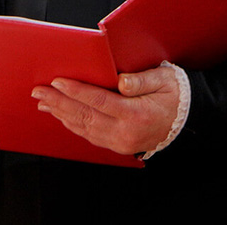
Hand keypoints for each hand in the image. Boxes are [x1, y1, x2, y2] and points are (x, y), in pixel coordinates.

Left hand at [31, 65, 180, 154]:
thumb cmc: (175, 95)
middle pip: (85, 116)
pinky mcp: (118, 146)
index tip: (57, 82)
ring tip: (44, 102)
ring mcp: (120, 142)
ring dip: (61, 114)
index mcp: (136, 114)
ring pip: (84, 128)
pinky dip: (73, 124)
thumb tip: (120, 81)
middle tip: (39, 91)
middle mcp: (125, 132)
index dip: (76, 91)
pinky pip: (90, 135)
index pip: (99, 101)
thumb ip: (142, 79)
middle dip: (59, 102)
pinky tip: (62, 115)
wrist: (188, 121)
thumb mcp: (164, 80)